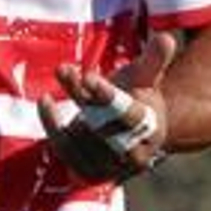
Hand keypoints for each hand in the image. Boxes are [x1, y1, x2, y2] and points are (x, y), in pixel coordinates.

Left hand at [39, 30, 178, 182]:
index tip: (88, 77)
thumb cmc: (136, 98)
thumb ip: (155, 60)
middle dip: (83, 96)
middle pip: (103, 126)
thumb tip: (165, 38)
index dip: (107, 96)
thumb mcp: (146, 78)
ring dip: (67, 102)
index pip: (129, 115)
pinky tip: (45, 101)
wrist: (127, 133)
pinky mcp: (87, 171)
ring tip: (62, 72)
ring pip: (81, 137)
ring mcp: (110, 166)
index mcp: (151, 129)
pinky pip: (65, 151)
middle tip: (65, 69)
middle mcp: (133, 154)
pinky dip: (52, 126)